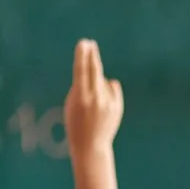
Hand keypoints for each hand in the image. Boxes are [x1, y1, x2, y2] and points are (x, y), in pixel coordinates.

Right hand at [65, 39, 123, 154]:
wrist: (91, 145)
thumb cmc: (76, 122)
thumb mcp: (72, 104)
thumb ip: (81, 87)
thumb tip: (96, 71)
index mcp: (80, 98)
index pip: (81, 72)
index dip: (82, 56)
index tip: (83, 43)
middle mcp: (96, 99)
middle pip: (95, 70)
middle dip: (92, 56)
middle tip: (90, 43)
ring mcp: (108, 103)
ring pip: (102, 81)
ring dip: (96, 85)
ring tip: (91, 103)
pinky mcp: (118, 106)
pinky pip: (112, 87)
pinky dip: (107, 90)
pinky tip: (102, 102)